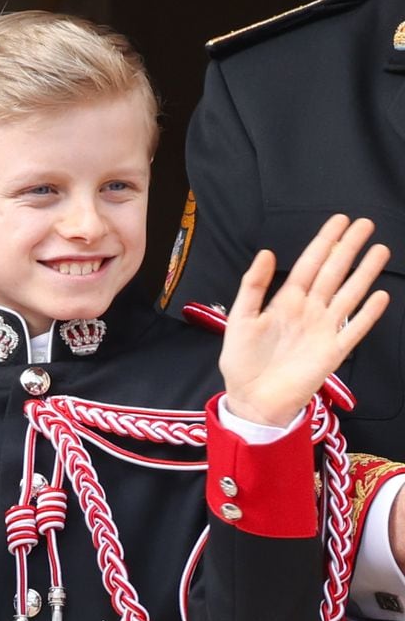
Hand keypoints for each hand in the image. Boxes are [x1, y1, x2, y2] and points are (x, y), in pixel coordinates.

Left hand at [221, 215, 389, 426]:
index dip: (324, 243)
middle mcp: (308, 311)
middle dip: (348, 248)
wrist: (252, 399)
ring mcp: (323, 330)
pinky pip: (354, 329)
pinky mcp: (332, 352)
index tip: (339, 221)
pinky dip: (368, 314)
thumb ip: (253, 286)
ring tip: (380, 250)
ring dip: (364, 273)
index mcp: (285, 301)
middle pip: (333, 273)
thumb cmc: (242, 361)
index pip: (309, 265)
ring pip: (348, 295)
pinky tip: (380, 296)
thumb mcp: (240, 319)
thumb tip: (266, 252)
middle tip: (365, 224)